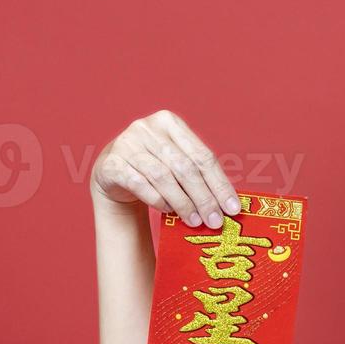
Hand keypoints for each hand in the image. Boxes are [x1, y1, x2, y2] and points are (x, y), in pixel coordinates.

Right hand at [89, 109, 241, 229]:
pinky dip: (158, 200)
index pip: (202, 156)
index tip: (233, 208)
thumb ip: (200, 175)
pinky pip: (140, 185)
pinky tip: (168, 210)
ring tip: (194, 221)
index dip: (220, 184)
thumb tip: (230, 205)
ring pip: (163, 177)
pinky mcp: (111, 163)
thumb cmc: (155, 168)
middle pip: (184, 167)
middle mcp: (146, 128)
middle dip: (203, 198)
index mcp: (170, 122)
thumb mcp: (177, 163)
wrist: (113, 172)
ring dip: (183, 203)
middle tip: (215, 221)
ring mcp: (126, 143)